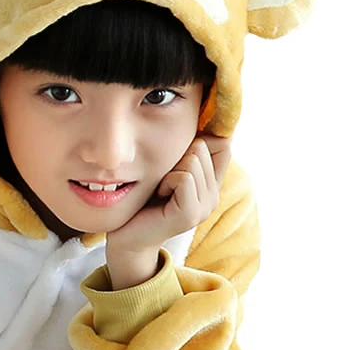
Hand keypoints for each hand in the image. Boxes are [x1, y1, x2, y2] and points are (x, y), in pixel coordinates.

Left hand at [105, 132, 231, 262]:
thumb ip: (184, 150)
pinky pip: (183, 177)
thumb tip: (198, 113)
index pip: (223, 142)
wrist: (126, 236)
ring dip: (168, 169)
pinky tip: (158, 195)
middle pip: (203, 145)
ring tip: (160, 189)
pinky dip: (165, 181)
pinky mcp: (191, 214)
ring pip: (193, 159)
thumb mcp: (165, 168)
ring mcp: (205, 206)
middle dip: (175, 155)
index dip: (200, 136)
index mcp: (211, 182)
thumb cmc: (141, 199)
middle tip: (162, 180)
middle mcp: (214, 194)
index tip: (177, 151)